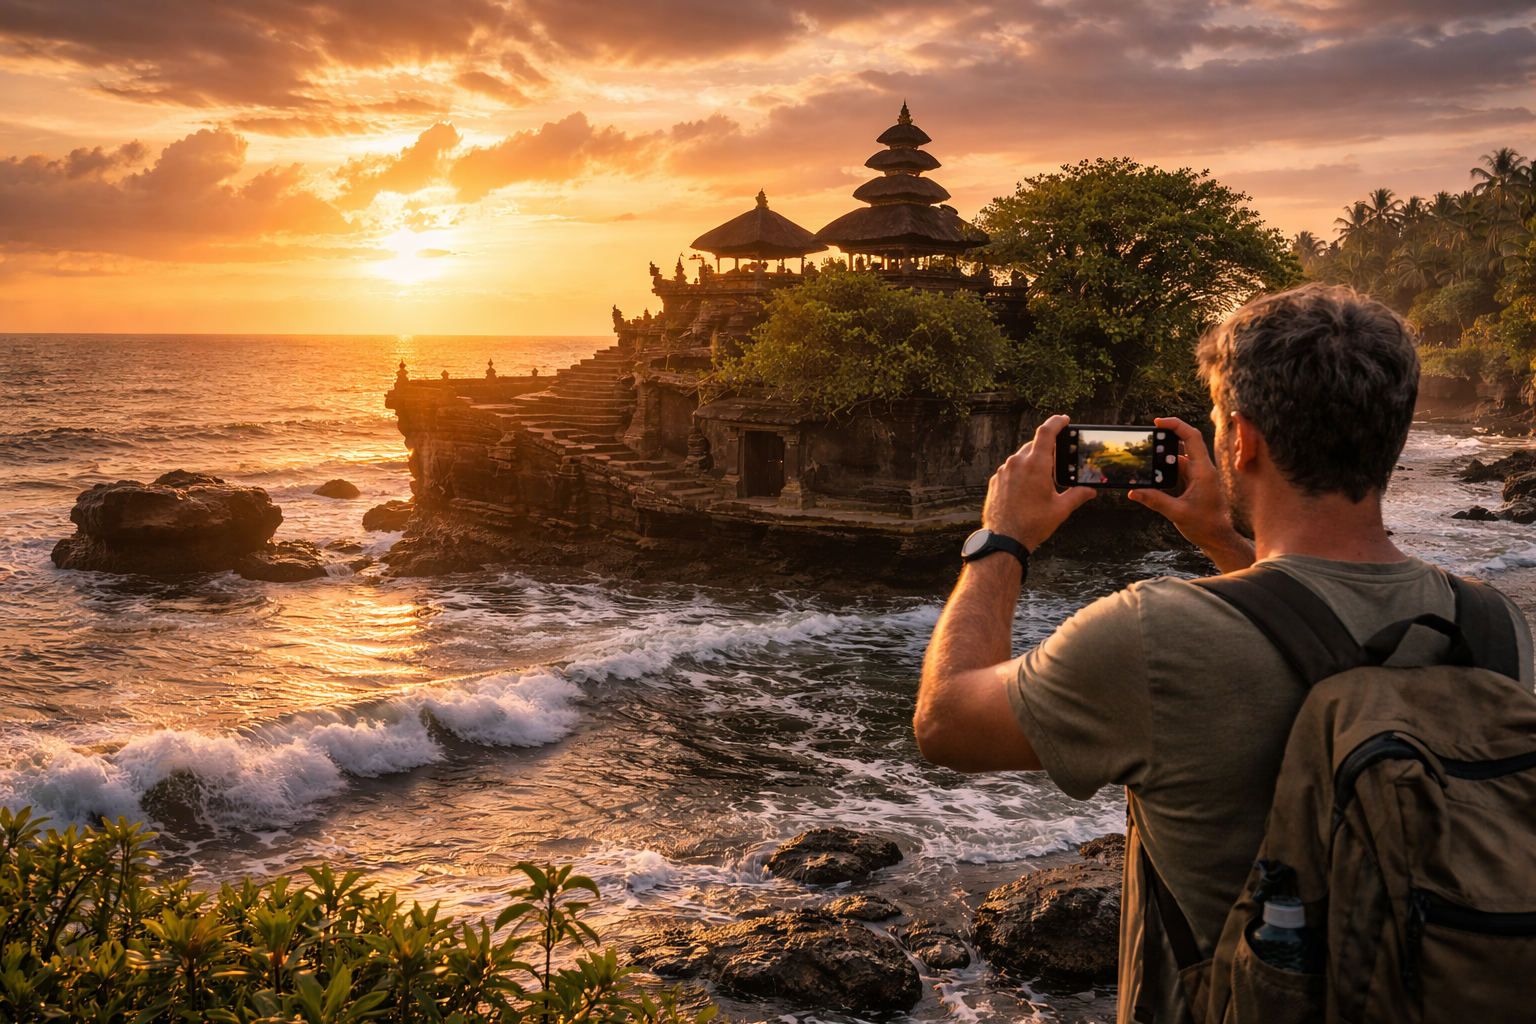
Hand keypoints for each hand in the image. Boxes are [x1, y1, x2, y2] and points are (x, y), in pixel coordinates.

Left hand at [982, 415, 1095, 551]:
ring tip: (1043, 478)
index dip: (1057, 422)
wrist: (1004, 538)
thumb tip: (1090, 490)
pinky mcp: (995, 480)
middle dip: (1047, 448)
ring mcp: (1004, 471)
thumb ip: (1077, 495)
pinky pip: (1011, 469)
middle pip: (1035, 445)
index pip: (1047, 432)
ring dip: (1033, 461)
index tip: (1064, 420)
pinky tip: (1027, 488)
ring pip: (1021, 457)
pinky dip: (1021, 472)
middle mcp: (1017, 463)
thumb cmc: (1032, 524)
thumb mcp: (1060, 509)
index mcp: (1036, 465)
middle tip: (1057, 458)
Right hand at [1127, 417, 1254, 573]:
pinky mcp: (1194, 483)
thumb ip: (1155, 501)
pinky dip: (1165, 469)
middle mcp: (1202, 469)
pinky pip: (1178, 469)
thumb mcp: (1177, 513)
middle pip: (1185, 442)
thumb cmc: (1204, 526)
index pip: (1191, 437)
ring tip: (1145, 457)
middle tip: (1147, 438)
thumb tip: (1133, 492)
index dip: (1175, 425)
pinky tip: (1152, 474)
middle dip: (1166, 437)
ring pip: (1180, 457)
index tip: (1157, 422)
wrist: (1217, 538)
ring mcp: (1198, 475)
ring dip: (1164, 456)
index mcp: (1203, 471)